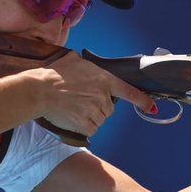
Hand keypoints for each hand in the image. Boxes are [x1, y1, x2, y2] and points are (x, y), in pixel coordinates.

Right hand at [29, 52, 157, 136]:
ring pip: (100, 120)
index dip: (142, 101)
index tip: (151, 107)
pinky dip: (83, 127)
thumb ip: (86, 65)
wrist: (39, 90)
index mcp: (104, 79)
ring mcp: (95, 110)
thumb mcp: (73, 61)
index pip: (129, 91)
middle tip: (80, 101)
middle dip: (98, 107)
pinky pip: (91, 130)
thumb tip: (83, 63)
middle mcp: (103, 96)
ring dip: (90, 117)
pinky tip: (72, 117)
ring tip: (73, 107)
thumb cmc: (54, 75)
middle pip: (109, 109)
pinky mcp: (86, 124)